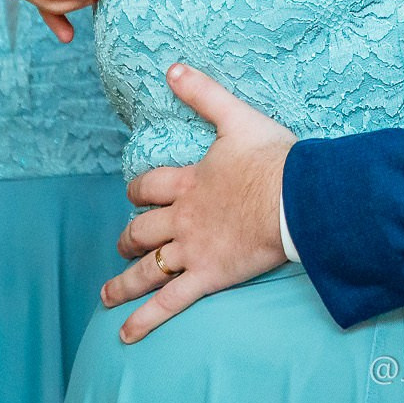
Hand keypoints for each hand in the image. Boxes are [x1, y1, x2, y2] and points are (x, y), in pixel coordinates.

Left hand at [101, 64, 296, 341]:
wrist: (296, 198)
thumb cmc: (273, 158)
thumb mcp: (237, 118)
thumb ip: (204, 94)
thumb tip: (172, 67)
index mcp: (189, 182)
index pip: (149, 187)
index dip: (137, 192)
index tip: (133, 195)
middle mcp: (183, 218)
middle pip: (142, 230)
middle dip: (128, 239)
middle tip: (122, 245)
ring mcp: (192, 249)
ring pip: (147, 269)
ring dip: (123, 282)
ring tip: (107, 295)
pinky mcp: (207, 276)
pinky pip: (168, 302)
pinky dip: (144, 320)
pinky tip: (125, 335)